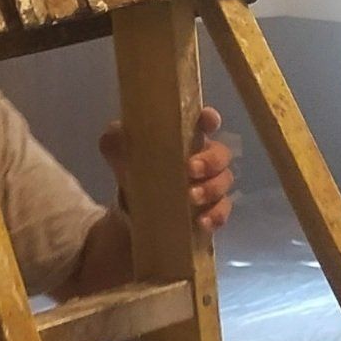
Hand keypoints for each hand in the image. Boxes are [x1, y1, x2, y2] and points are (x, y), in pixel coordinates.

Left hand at [98, 105, 235, 234]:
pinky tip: (201, 221)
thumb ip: (116, 139)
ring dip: (211, 188)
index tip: (208, 121)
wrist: (132, 208)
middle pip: (221, 154)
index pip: (205, 121)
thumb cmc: (133, 167)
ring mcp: (209, 184)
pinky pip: (222, 211)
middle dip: (210, 161)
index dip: (210, 119)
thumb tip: (116, 134)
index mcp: (185, 135)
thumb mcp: (118, 150)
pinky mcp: (210, 210)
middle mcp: (204, 157)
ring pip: (224, 182)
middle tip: (190, 169)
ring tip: (191, 197)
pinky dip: (215, 215)